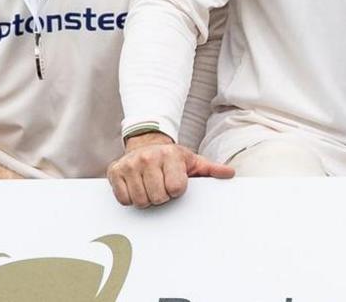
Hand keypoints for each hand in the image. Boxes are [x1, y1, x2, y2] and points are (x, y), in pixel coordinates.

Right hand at [106, 130, 234, 207]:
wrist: (147, 143)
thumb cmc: (172, 158)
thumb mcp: (193, 161)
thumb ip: (211, 169)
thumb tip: (230, 174)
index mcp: (170, 155)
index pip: (176, 189)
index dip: (177, 191)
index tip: (176, 184)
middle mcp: (148, 157)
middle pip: (158, 197)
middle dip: (162, 196)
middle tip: (162, 185)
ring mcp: (130, 164)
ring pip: (140, 201)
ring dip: (147, 199)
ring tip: (151, 186)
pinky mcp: (115, 171)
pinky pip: (123, 199)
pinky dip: (131, 198)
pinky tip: (137, 187)